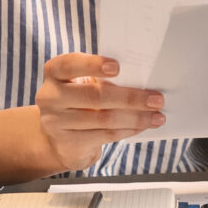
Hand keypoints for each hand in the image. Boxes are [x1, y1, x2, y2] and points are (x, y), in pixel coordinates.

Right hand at [33, 54, 162, 172]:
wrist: (60, 139)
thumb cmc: (81, 102)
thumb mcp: (84, 85)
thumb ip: (103, 78)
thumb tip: (144, 81)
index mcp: (55, 73)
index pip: (69, 64)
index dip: (93, 64)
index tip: (117, 67)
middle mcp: (50, 96)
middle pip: (94, 95)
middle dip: (131, 97)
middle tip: (157, 99)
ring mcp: (55, 122)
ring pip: (104, 119)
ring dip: (136, 117)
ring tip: (157, 116)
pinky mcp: (67, 144)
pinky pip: (105, 135)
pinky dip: (128, 130)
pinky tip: (142, 126)